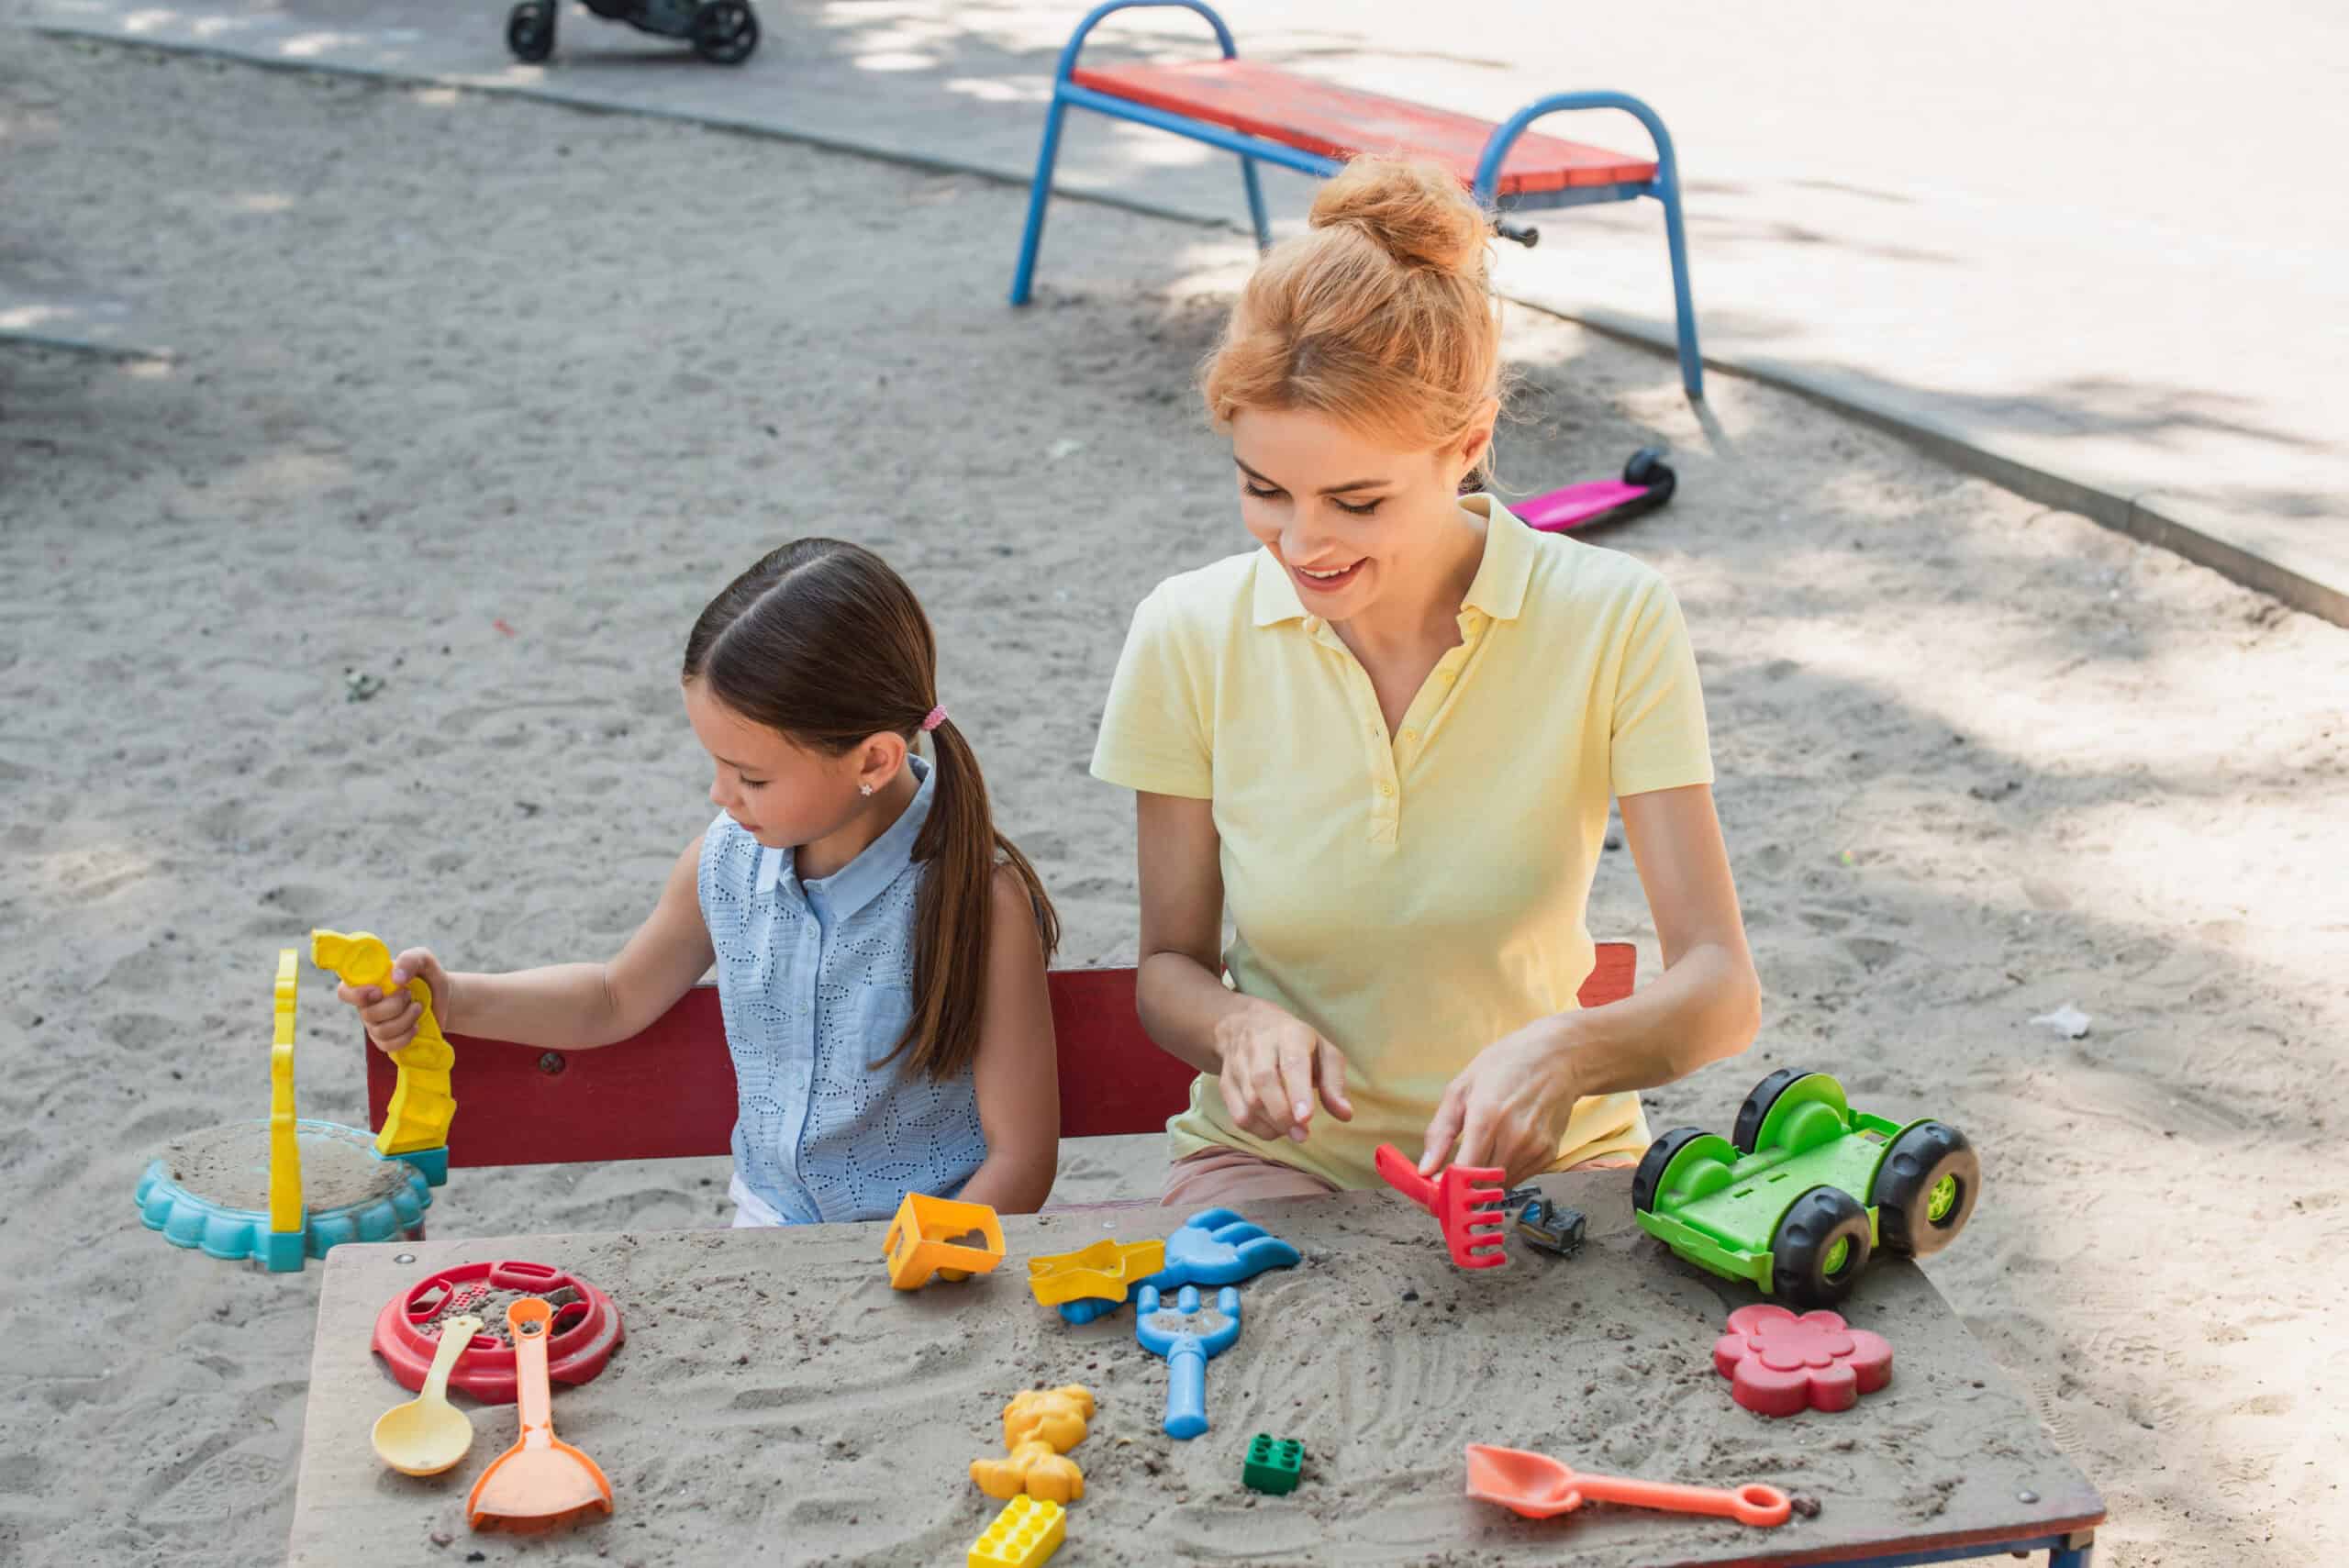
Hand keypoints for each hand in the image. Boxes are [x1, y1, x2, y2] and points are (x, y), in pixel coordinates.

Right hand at [337, 946, 453, 1054]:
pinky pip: (388, 1046)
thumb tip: (396, 978)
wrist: (443, 998)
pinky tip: (416, 1026)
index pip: (344, 992)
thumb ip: (409, 960)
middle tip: (410, 995)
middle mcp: (367, 1005)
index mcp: (369, 983)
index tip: (379, 991)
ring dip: (405, 1019)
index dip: (356, 995)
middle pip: (367, 1014)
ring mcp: (375, 1025)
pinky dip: (406, 1037)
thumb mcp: (423, 959)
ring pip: (380, 1031)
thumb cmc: (427, 975)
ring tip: (418, 1007)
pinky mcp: (387, 1040)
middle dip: (395, 1006)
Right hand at [1210, 997, 1352, 1143]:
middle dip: (1283, 1114)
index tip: (1306, 1118)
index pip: (1292, 1063)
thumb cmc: (1293, 1041)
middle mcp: (1259, 1046)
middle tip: (1302, 1134)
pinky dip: (1258, 1129)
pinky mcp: (1225, 1083)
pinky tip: (1274, 1127)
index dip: (1298, 1092)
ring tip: (1292, 1131)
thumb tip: (1345, 1115)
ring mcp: (1237, 1065)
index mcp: (1289, 1035)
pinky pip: (1238, 1114)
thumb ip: (1334, 1083)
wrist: (1243, 1023)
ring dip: (1272, 1125)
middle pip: (1264, 1082)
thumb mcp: (1322, 1050)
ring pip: (1249, 1101)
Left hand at [1418, 1017, 1582, 1186]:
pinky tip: (1503, 1145)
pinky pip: (1518, 1177)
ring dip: (1483, 1178)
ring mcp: (1534, 1148)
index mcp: (1486, 1119)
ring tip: (1481, 1149)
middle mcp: (1514, 1138)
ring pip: (1499, 1186)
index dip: (1445, 1187)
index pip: (1463, 1174)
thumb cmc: (1506, 1066)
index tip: (1435, 1187)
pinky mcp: (1548, 1155)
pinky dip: (1503, 1171)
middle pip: (1480, 1186)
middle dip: (1461, 1186)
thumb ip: (1440, 1133)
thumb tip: (1425, 1169)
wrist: (1557, 1058)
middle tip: (1450, 1174)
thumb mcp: (1461, 1088)